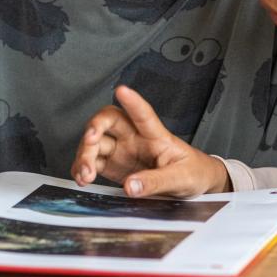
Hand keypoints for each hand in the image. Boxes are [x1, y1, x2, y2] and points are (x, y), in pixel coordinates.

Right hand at [72, 85, 231, 197]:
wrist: (195, 184)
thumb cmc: (193, 172)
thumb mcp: (182, 178)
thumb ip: (157, 182)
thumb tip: (131, 186)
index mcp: (156, 135)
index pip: (144, 114)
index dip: (133, 102)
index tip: (122, 90)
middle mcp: (136, 138)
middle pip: (110, 121)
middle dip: (94, 128)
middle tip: (90, 142)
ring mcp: (123, 151)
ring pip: (96, 142)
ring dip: (85, 155)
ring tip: (85, 175)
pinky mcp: (115, 166)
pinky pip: (94, 162)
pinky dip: (83, 168)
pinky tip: (81, 178)